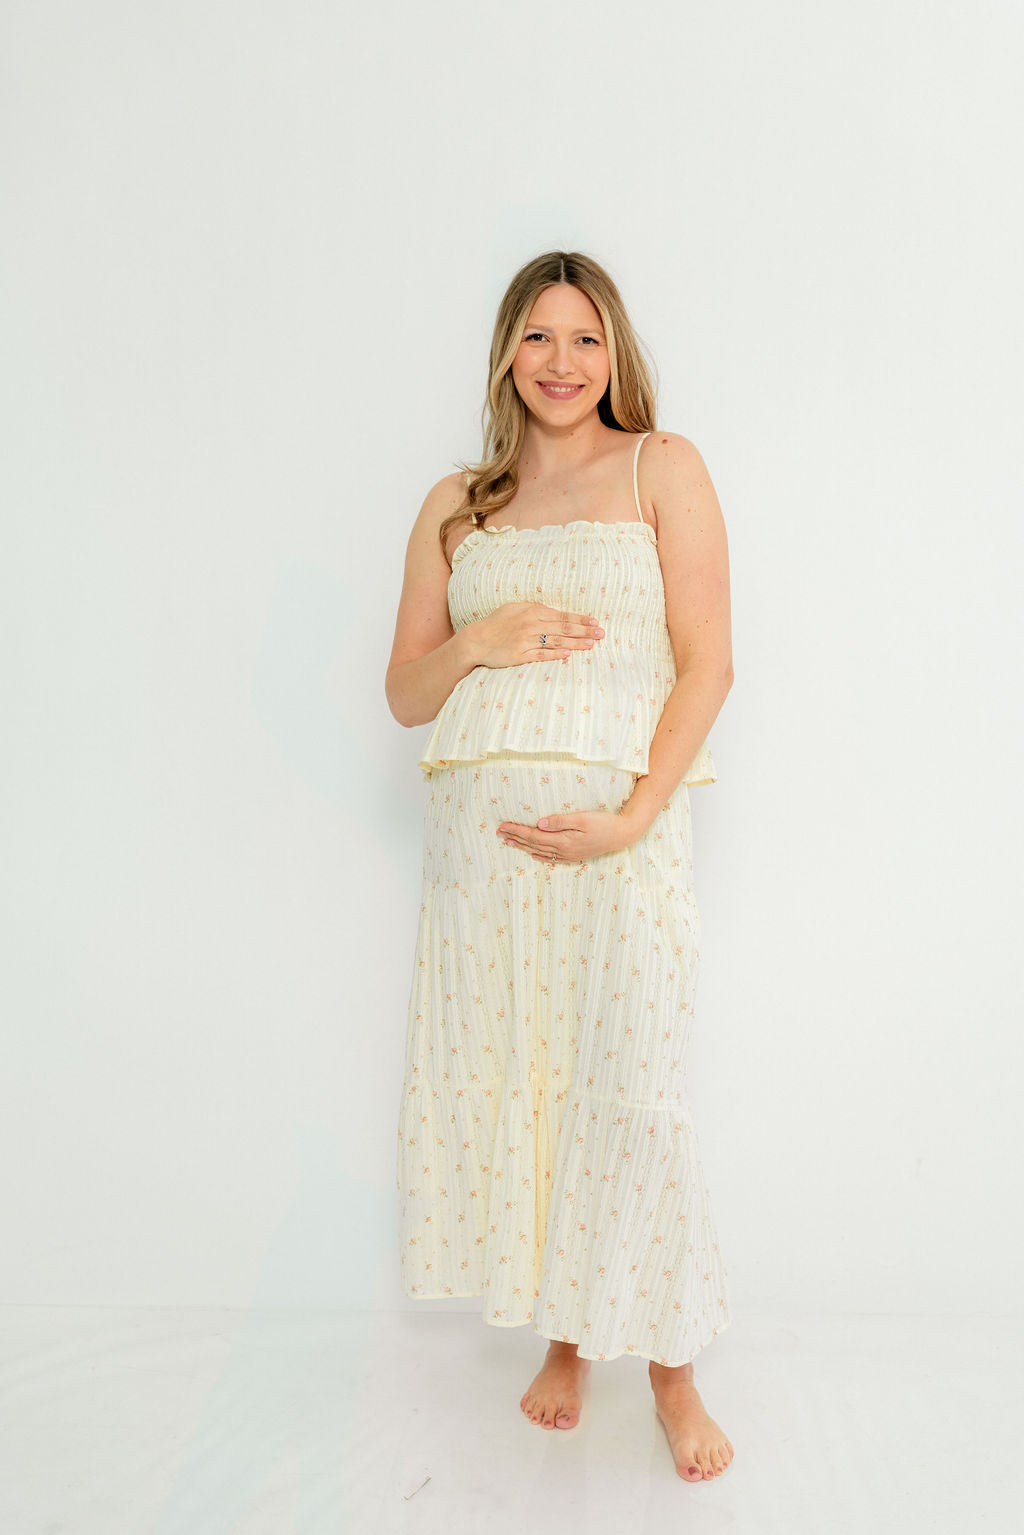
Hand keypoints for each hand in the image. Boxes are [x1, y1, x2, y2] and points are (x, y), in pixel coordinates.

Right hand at [470, 601, 603, 667]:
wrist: (476, 640)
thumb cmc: (496, 623)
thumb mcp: (514, 608)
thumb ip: (534, 608)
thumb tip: (553, 611)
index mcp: (532, 611)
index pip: (562, 615)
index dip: (580, 619)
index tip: (595, 622)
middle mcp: (531, 625)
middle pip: (563, 628)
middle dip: (584, 631)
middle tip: (601, 634)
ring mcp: (526, 640)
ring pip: (556, 641)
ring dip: (575, 643)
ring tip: (591, 645)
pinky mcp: (520, 655)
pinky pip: (541, 655)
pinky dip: (555, 654)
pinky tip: (568, 654)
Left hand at [495, 805, 644, 862]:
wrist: (622, 834)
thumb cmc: (603, 823)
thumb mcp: (582, 818)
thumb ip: (559, 821)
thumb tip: (539, 823)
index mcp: (563, 840)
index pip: (533, 835)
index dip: (516, 830)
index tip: (502, 826)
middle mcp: (563, 850)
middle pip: (533, 844)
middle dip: (515, 838)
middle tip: (498, 833)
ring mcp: (569, 854)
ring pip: (539, 851)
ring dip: (523, 846)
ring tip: (509, 842)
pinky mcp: (574, 855)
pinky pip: (551, 858)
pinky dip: (539, 856)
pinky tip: (532, 854)